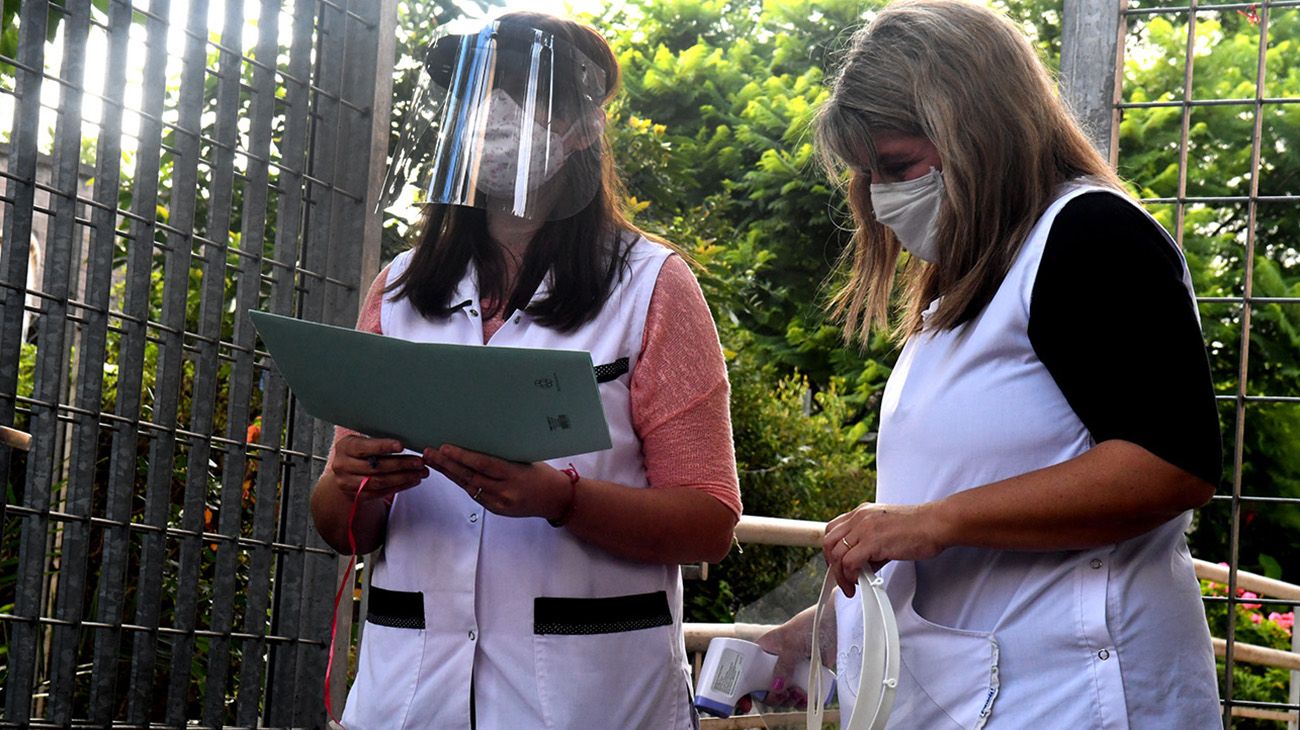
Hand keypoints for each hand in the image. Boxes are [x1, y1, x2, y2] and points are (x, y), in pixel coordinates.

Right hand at [327, 435, 427, 502]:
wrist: (345, 473)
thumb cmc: (360, 452)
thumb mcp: (362, 441)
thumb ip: (377, 441)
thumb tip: (406, 435)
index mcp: (344, 447)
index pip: (364, 447)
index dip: (383, 446)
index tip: (401, 445)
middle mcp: (342, 465)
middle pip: (375, 467)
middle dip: (401, 464)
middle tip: (419, 462)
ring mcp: (348, 483)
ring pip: (379, 482)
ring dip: (404, 477)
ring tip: (420, 472)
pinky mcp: (356, 496)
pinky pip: (381, 493)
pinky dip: (399, 486)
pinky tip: (412, 480)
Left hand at [424, 444, 572, 519]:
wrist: (556, 499)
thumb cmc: (543, 474)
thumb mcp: (525, 460)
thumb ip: (502, 456)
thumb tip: (477, 444)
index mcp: (514, 475)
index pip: (483, 464)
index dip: (462, 456)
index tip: (445, 448)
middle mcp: (505, 491)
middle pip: (470, 477)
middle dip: (447, 464)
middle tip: (429, 453)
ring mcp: (500, 503)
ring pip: (468, 486)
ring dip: (449, 473)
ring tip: (433, 461)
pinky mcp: (497, 510)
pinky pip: (475, 494)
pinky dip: (462, 482)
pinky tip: (450, 473)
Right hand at [750, 621, 811, 710]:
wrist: (836, 624)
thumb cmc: (810, 625)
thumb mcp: (791, 643)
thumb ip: (783, 666)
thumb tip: (776, 688)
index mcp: (766, 649)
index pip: (750, 670)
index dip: (747, 685)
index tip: (750, 700)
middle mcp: (777, 661)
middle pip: (766, 686)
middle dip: (773, 696)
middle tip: (782, 695)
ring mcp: (792, 670)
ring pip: (783, 692)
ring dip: (789, 699)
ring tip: (798, 694)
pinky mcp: (806, 676)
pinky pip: (799, 694)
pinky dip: (801, 700)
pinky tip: (805, 697)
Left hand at [823, 501, 945, 595]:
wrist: (936, 524)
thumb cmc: (918, 528)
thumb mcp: (886, 531)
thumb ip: (871, 546)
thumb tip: (862, 566)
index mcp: (862, 513)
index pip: (833, 530)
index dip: (831, 550)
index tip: (837, 565)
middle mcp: (859, 517)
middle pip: (829, 542)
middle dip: (832, 564)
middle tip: (842, 579)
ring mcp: (864, 528)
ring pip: (836, 553)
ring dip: (840, 575)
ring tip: (851, 585)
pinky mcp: (873, 541)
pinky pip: (849, 562)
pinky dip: (850, 575)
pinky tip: (859, 582)